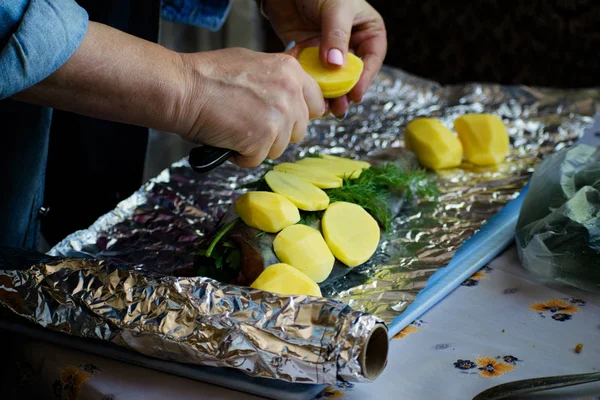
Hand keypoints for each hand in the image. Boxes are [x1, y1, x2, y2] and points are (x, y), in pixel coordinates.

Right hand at [179, 48, 324, 167]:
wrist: (183, 88)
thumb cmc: (209, 76)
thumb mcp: (253, 64)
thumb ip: (278, 79)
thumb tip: (291, 96)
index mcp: (291, 70)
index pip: (316, 103)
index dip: (300, 114)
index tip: (287, 119)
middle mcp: (290, 92)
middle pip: (300, 129)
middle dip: (278, 132)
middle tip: (251, 123)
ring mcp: (278, 117)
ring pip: (280, 147)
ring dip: (259, 145)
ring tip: (235, 128)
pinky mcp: (262, 139)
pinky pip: (258, 159)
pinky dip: (241, 155)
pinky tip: (227, 138)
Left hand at [263, 0, 386, 116]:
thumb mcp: (335, 8)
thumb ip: (336, 36)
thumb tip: (337, 64)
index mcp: (367, 31)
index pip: (372, 58)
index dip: (365, 78)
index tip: (356, 94)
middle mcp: (351, 43)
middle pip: (353, 73)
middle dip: (346, 91)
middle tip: (340, 108)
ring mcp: (329, 50)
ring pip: (333, 78)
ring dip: (330, 94)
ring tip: (326, 108)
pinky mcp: (309, 54)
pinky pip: (313, 74)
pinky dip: (312, 86)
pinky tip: (310, 98)